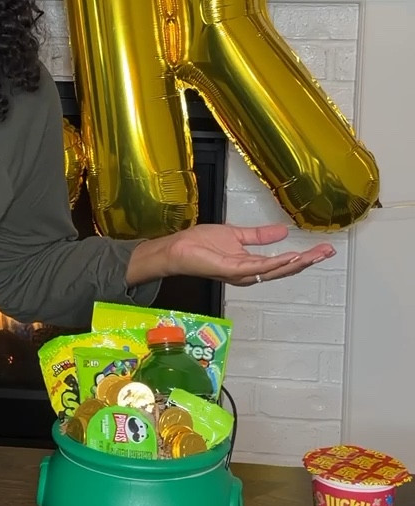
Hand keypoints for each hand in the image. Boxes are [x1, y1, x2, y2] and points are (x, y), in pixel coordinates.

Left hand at [127, 223, 335, 289]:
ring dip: (297, 262)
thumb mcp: (236, 235)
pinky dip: (275, 263)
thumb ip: (259, 236)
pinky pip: (258, 267)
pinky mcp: (232, 269)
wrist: (178, 248)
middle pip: (285, 269)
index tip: (323, 249)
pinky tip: (290, 256)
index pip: (283, 263)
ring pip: (275, 270)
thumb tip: (283, 232)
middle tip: (328, 252)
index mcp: (252, 265)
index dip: (304, 257)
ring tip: (315, 254)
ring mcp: (242, 273)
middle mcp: (250, 273)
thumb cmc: (200, 244)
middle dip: (308, 261)